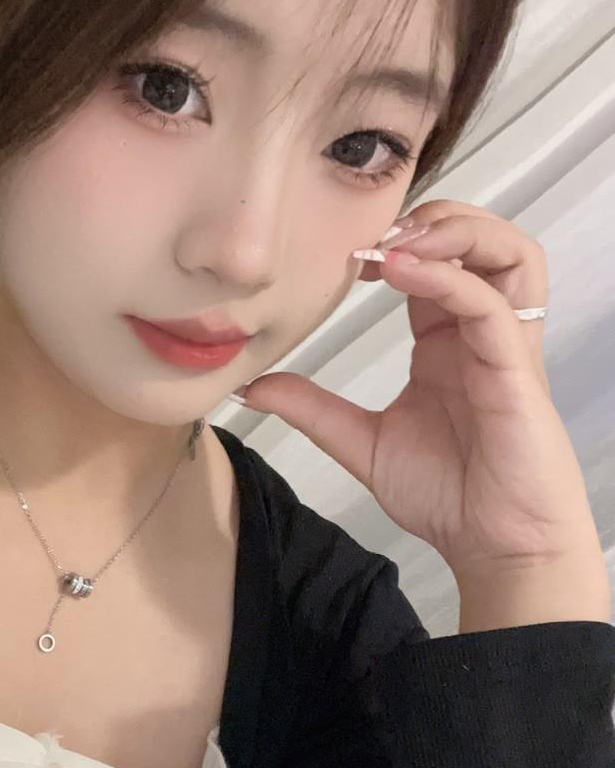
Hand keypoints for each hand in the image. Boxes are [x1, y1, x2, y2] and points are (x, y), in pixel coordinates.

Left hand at [232, 199, 603, 580]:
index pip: (435, 262)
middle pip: (482, 239)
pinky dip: (449, 279)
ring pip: (509, 254)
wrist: (495, 548)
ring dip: (456, 233)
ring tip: (397, 244)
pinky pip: (492, 305)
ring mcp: (503, 348)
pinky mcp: (516, 371)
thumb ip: (311, 408)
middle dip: (433, 219)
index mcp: (445, 341)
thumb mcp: (361, 442)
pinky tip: (401, 275)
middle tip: (376, 234)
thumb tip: (251, 386)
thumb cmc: (447, 495)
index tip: (344, 254)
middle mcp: (479, 333)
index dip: (394, 243)